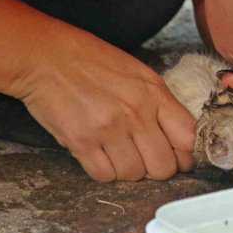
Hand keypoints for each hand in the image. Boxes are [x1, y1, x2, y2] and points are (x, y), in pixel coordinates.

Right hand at [11, 30, 195, 180]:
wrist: (44, 57)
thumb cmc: (92, 61)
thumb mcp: (138, 73)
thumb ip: (161, 103)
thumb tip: (179, 137)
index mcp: (154, 93)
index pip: (188, 138)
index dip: (186, 154)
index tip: (179, 156)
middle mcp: (135, 113)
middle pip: (164, 166)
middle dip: (158, 168)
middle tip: (147, 159)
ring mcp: (108, 129)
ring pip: (134, 174)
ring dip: (129, 170)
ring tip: (120, 153)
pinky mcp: (81, 142)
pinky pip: (105, 175)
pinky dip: (105, 171)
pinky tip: (101, 155)